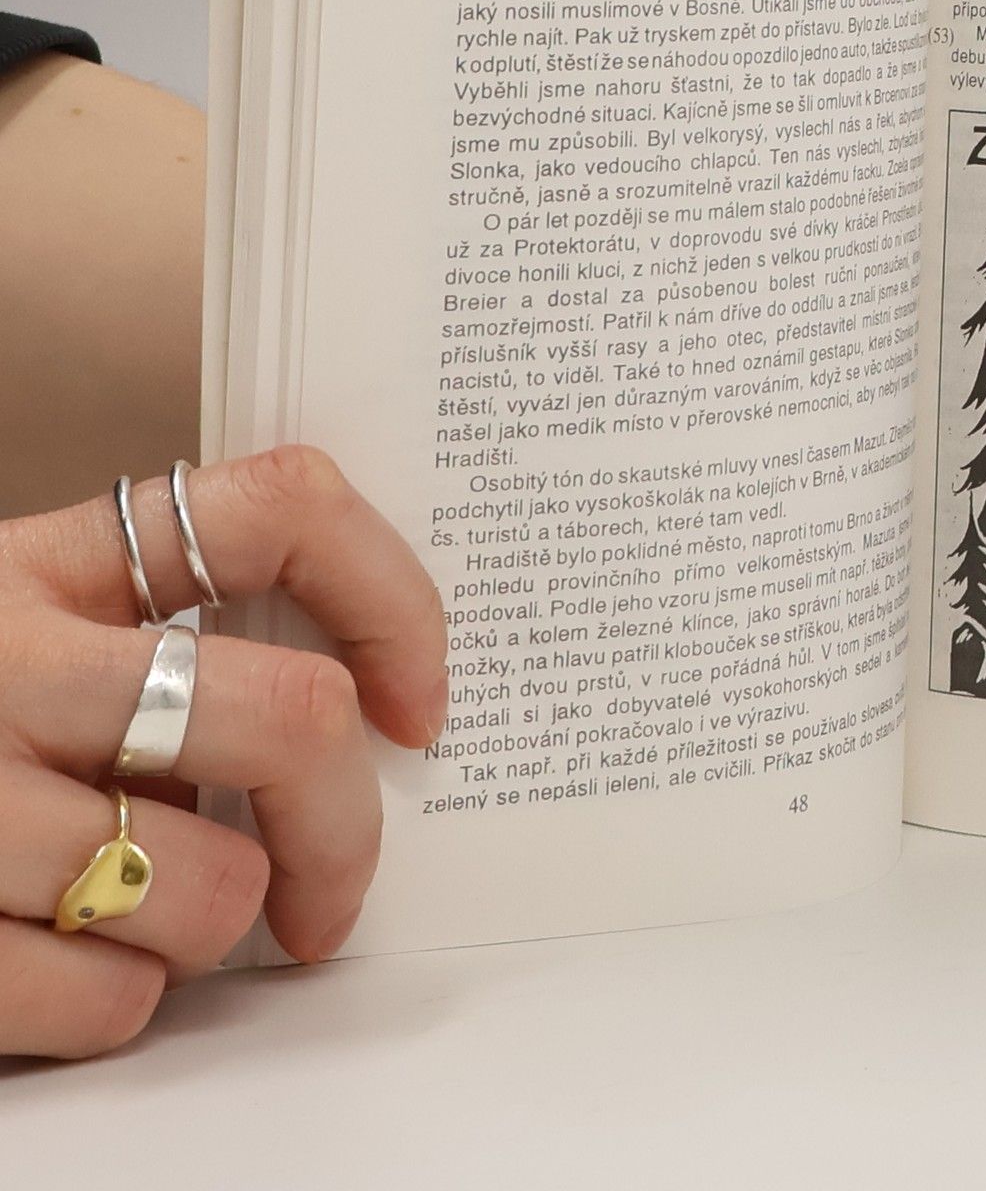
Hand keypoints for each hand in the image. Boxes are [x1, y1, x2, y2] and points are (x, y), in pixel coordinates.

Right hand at [0, 447, 445, 1058]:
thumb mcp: (29, 631)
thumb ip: (161, 634)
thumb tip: (358, 720)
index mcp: (50, 562)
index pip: (281, 508)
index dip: (392, 602)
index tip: (416, 706)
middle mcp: (3, 660)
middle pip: (287, 717)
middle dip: (344, 827)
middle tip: (330, 884)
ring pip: (208, 885)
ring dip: (213, 928)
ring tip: (155, 914)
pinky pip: (106, 1000)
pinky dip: (121, 1005)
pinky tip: (74, 967)